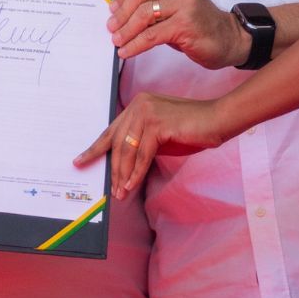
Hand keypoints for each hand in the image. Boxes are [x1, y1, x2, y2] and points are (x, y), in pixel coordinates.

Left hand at [75, 92, 231, 199]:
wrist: (218, 119)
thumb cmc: (192, 129)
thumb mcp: (160, 137)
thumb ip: (141, 144)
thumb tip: (122, 166)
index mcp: (137, 104)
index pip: (111, 130)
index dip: (96, 148)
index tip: (80, 161)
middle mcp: (138, 105)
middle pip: (117, 143)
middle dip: (113, 169)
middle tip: (112, 190)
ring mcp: (147, 112)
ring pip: (127, 150)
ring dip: (123, 175)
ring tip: (121, 193)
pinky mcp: (157, 124)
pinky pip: (142, 155)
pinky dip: (136, 173)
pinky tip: (132, 185)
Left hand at [106, 0, 246, 68]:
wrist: (230, 40)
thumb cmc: (199, 25)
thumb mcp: (175, 7)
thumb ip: (154, 4)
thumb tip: (119, 14)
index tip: (112, 10)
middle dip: (121, 13)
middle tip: (111, 28)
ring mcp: (185, 4)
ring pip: (144, 14)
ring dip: (126, 30)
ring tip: (117, 42)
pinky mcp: (186, 24)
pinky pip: (152, 35)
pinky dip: (135, 44)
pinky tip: (127, 51)